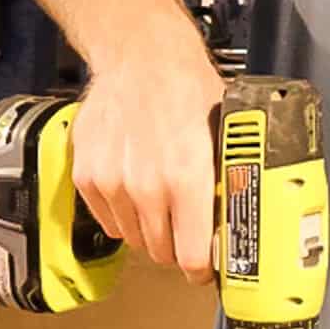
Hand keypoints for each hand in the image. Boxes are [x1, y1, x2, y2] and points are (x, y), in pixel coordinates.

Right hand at [71, 22, 222, 278]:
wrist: (141, 56)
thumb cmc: (187, 88)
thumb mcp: (223, 134)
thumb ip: (226, 183)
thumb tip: (241, 221)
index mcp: (187, 178)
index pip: (193, 255)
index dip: (203, 270)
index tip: (207, 272)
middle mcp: (147, 187)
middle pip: (162, 253)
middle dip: (178, 248)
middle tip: (188, 233)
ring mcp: (112, 183)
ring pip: (134, 239)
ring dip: (150, 230)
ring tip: (162, 203)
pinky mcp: (87, 177)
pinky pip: (108, 221)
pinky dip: (123, 214)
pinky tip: (136, 190)